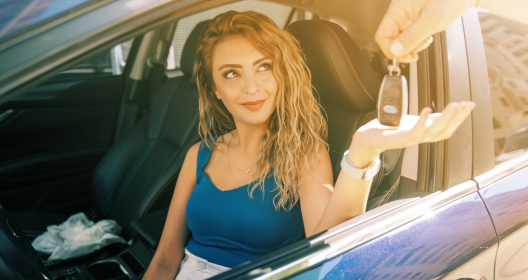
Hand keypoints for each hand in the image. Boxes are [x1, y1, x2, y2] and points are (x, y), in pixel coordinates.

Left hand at [348, 102, 474, 167]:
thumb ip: (428, 118)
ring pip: (433, 132)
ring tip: (454, 105)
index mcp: (424, 133)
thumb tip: (445, 111)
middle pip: (444, 130)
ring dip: (445, 118)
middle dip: (457, 117)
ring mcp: (410, 140)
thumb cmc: (390, 129)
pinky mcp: (399, 140)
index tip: (470, 104)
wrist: (369, 138)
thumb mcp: (412, 121)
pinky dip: (422, 122)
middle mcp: (420, 138)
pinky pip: (414, 133)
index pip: (448, 127)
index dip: (460, 117)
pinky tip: (427, 110)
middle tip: (465, 104)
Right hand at [375, 0, 476, 61]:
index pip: (382, 36)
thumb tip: (394, 51)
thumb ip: (412, 37)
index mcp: (398, 10)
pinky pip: (409, 34)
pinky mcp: (414, 19)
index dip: (391, 50)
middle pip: (390, 39)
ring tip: (426, 39)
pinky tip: (426, 35)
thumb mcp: (432, 20)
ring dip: (412, 45)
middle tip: (419, 48)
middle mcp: (399, 13)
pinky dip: (417, 40)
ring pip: (400, 39)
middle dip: (405, 48)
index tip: (406, 56)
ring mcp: (406, 16)